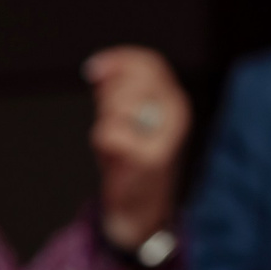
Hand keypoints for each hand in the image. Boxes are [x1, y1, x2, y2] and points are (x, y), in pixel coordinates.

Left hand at [85, 46, 189, 249]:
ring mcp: (165, 135)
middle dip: (108, 98)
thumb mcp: (128, 118)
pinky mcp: (150, 157)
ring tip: (116, 142)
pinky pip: (108, 133)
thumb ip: (118, 90)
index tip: (94, 70)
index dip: (119, 60)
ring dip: (106, 122)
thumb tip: (98, 69)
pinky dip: (102, 144)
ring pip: (117, 107)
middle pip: (130, 81)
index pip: (150, 63)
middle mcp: (176, 113)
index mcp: (174, 100)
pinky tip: (113, 157)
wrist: (140, 209)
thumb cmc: (131, 159)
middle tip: (109, 120)